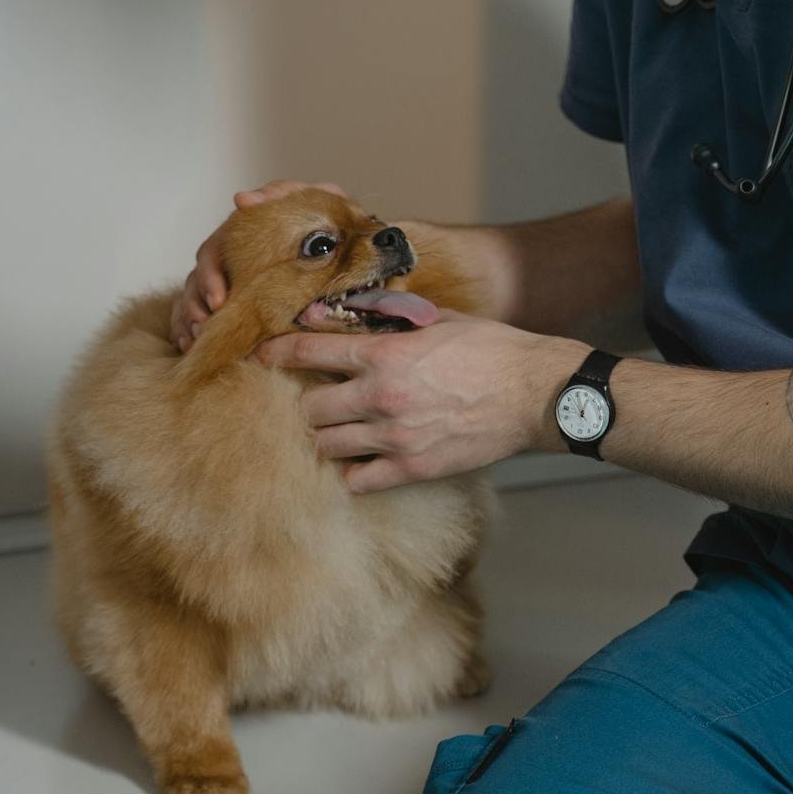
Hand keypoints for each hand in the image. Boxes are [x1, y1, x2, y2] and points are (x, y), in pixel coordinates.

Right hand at [168, 178, 351, 352]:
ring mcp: (222, 284)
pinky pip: (192, 318)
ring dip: (188, 320)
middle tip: (206, 326)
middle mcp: (225, 261)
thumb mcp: (311, 200)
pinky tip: (189, 345)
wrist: (350, 245)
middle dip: (195, 306)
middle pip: (194, 282)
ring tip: (195, 341)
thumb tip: (242, 200)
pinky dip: (185, 331)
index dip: (210, 278)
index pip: (211, 254)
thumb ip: (281, 193)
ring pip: (189, 301)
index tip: (219, 300)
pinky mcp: (226, 306)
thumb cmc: (325, 222)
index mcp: (238, 237)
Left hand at [254, 312, 585, 492]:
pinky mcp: (413, 467)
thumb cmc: (489, 349)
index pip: (308, 351)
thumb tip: (346, 313)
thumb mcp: (436, 320)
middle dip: (309, 403)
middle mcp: (380, 396)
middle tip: (318, 400)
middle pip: (310, 409)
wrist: (532, 391)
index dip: (276, 352)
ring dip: (329, 437)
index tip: (260, 356)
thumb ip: (387, 318)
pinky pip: (358, 480)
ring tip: (340, 431)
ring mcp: (394, 436)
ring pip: (328, 446)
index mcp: (384, 354)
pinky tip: (363, 460)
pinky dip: (354, 472)